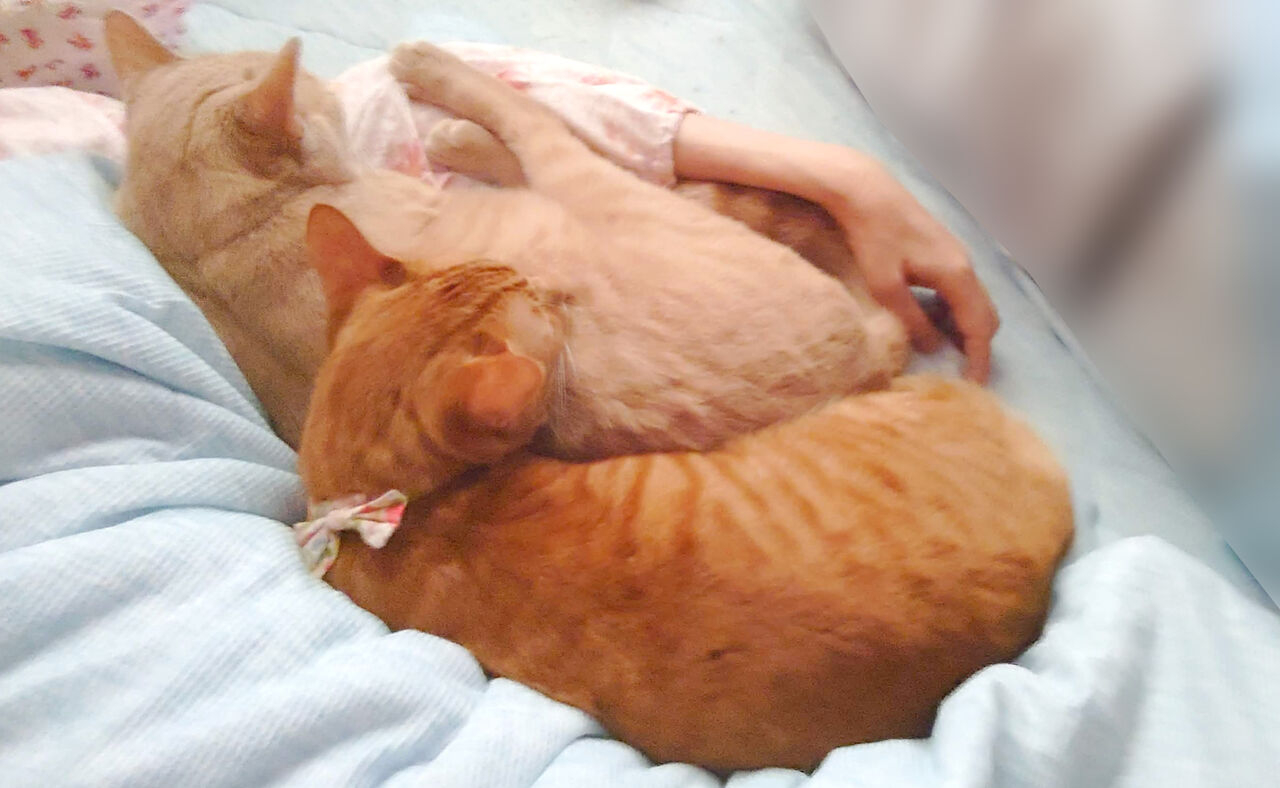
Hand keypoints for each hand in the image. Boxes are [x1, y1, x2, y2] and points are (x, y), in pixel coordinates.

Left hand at [672, 115, 998, 380]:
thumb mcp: (886, 286)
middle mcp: (965, 264)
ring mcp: (956, 254)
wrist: (866, 189)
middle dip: (976, 346)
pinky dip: (953, 309)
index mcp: (956, 275)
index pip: (980, 327)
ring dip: (964, 328)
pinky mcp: (943, 248)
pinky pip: (960, 288)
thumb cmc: (872, 236)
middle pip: (985, 315)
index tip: (973, 386)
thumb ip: (911, 320)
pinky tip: (929, 317)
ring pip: (973, 301)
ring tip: (941, 350)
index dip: (978, 360)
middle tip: (959, 372)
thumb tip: (931, 349)